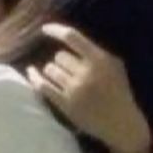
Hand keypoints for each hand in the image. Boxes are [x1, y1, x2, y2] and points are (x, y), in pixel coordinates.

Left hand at [27, 23, 151, 152]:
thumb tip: (68, 38)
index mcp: (100, 60)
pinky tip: (31, 72)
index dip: (55, 30)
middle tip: (71, 70)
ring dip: (52, 71)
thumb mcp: (114, 66)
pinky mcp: (65, 105)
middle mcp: (86, 73)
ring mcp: (74, 90)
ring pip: (50, 69)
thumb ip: (95, 52)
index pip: (72, 36)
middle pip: (59, 56)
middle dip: (62, 61)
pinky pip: (42, 86)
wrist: (121, 123)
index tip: (44, 29)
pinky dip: (34, 78)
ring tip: (63, 79)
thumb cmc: (118, 92)